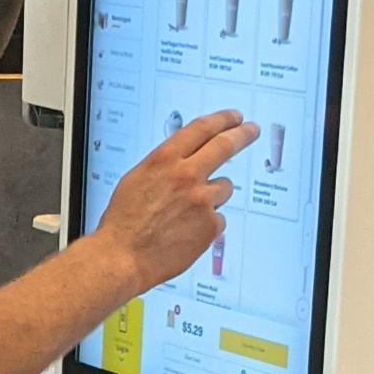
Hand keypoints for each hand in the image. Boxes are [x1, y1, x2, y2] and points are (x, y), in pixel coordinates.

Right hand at [90, 110, 258, 292]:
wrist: (122, 256)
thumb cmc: (124, 221)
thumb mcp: (137, 179)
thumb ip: (165, 166)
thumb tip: (182, 159)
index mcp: (164, 160)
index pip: (201, 129)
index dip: (222, 119)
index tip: (233, 117)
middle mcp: (186, 176)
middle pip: (224, 146)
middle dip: (242, 134)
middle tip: (251, 130)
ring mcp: (201, 201)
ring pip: (223, 188)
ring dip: (212, 196)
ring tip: (188, 212)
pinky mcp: (210, 226)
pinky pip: (218, 219)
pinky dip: (207, 225)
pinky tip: (186, 233)